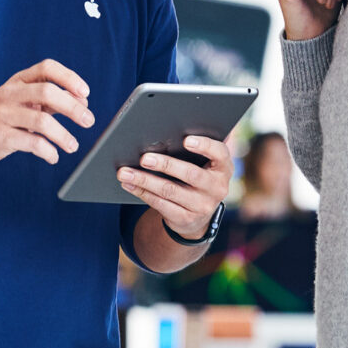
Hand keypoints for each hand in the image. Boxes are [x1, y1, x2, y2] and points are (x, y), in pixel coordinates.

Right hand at [0, 60, 96, 167]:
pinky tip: (53, 156)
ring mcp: (3, 115)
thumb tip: (81, 103)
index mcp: (17, 81)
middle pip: (48, 92)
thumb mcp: (20, 102)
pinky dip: (48, 152)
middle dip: (73, 107)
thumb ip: (47, 100)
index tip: (85, 93)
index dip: (69, 77)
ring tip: (72, 146)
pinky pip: (32, 143)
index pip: (46, 67)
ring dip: (63, 136)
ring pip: (42, 121)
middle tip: (88, 121)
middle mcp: (9, 94)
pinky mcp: (0, 137)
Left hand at [115, 134, 231, 239]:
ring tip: (125, 172)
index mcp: (223, 168)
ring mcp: (202, 206)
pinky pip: (160, 204)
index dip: (204, 146)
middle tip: (144, 158)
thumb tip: (169, 129)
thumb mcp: (204, 164)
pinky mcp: (185, 219)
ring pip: (169, 190)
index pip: (220, 154)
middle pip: (190, 174)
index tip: (186, 140)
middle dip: (165, 164)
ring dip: (144, 180)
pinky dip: (142, 192)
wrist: (198, 216)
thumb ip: (196, 149)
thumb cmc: (196, 177)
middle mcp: (217, 188)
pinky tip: (129, 184)